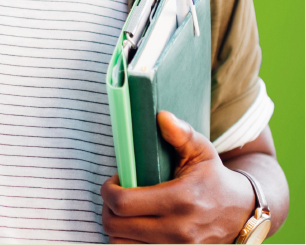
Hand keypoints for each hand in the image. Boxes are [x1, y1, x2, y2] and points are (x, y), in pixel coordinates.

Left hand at [101, 111, 255, 243]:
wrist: (241, 213)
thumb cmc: (214, 177)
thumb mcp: (201, 150)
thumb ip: (181, 133)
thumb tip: (161, 116)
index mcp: (180, 200)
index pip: (124, 203)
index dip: (109, 190)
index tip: (115, 180)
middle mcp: (177, 231)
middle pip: (116, 227)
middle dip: (106, 207)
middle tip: (114, 193)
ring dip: (115, 227)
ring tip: (123, 210)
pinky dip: (128, 241)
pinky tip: (134, 226)